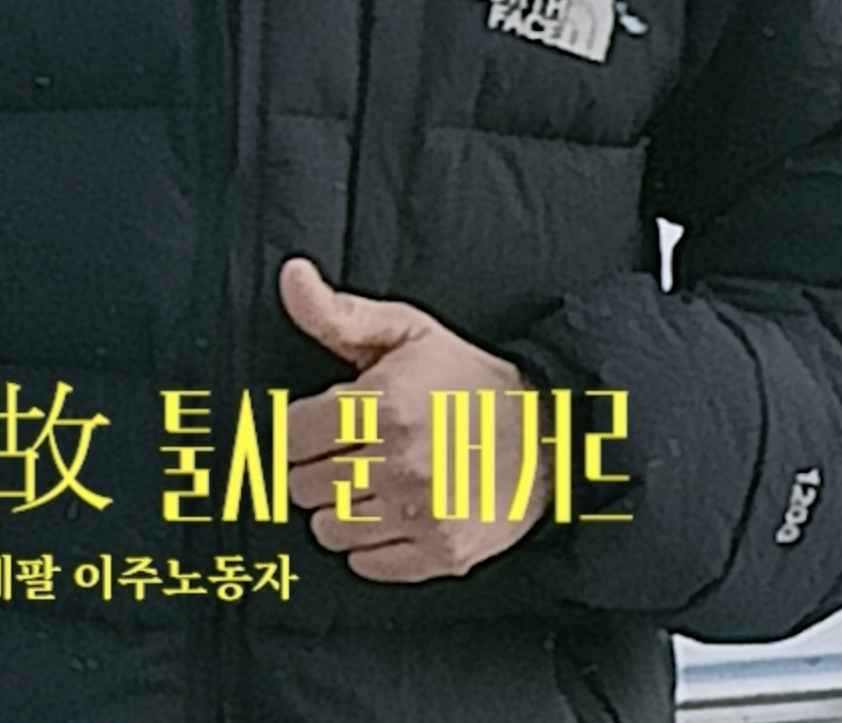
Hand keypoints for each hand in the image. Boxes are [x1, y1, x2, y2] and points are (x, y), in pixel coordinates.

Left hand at [275, 256, 541, 582]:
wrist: (550, 432)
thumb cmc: (466, 380)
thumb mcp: (405, 331)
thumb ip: (337, 312)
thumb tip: (291, 275)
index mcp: (386, 404)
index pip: (291, 438)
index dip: (303, 429)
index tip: (328, 423)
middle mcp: (402, 463)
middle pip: (303, 487)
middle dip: (319, 467)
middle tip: (354, 451)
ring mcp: (423, 514)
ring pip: (328, 530)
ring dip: (342, 508)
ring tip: (374, 482)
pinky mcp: (442, 553)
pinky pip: (364, 564)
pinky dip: (371, 545)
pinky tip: (395, 513)